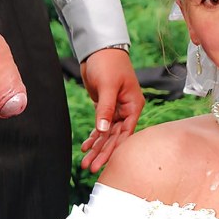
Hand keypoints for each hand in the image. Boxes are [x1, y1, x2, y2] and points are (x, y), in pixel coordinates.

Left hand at [79, 47, 144, 172]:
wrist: (100, 50)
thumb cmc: (108, 64)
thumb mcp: (107, 86)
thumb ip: (105, 109)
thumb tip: (104, 130)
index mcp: (133, 105)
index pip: (125, 133)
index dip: (113, 149)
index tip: (102, 163)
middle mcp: (127, 110)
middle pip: (115, 137)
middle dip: (103, 153)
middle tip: (90, 168)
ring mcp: (116, 110)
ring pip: (107, 134)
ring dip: (97, 148)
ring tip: (85, 163)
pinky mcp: (105, 107)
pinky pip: (101, 126)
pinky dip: (94, 136)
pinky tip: (85, 147)